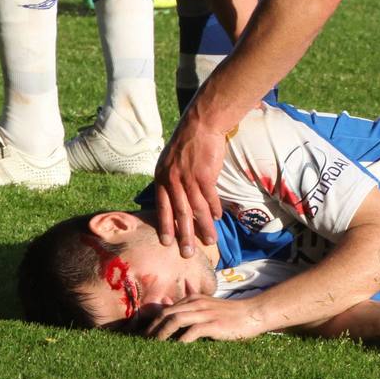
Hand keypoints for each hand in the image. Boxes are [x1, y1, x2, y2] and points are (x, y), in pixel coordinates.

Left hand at [142, 296, 268, 342]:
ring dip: (162, 334)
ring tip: (155, 347)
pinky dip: (181, 342)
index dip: (153, 323)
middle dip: (153, 329)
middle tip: (144, 344)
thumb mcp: (207, 306)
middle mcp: (197, 303)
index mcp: (193, 299)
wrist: (253, 313)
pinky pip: (192, 332)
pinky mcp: (214, 324)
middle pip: (166, 314)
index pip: (166, 309)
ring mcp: (205, 313)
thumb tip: (165, 306)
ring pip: (175, 320)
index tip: (145, 337)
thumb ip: (188, 307)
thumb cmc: (230, 313)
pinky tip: (176, 351)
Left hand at [154, 111, 225, 258]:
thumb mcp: (170, 160)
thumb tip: (175, 197)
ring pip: (196, 210)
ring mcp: (189, 179)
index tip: (167, 243)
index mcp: (161, 178)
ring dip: (204, 227)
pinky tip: (218, 218)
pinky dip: (214, 210)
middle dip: (183, 236)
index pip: (162, 207)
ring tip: (210, 241)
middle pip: (178, 214)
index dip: (165, 226)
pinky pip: (210, 198)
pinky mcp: (205, 176)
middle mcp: (172, 181)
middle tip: (186, 253)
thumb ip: (170, 179)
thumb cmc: (187, 141)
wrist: (201, 124)